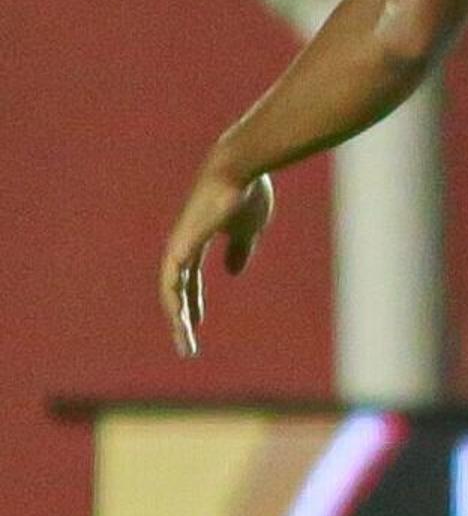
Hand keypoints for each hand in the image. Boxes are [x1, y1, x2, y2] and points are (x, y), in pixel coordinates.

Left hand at [162, 169, 274, 355]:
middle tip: (187, 345)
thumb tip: (232, 272)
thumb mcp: (248, 229)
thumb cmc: (247, 194)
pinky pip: (171, 282)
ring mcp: (178, 245)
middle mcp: (182, 244)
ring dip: (177, 318)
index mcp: (197, 240)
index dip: (194, 301)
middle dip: (182, 317)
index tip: (195, 324)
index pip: (190, 278)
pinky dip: (174, 303)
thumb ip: (239, 250)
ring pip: (170, 290)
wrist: (240, 171)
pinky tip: (181, 320)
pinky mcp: (180, 246)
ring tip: (185, 342)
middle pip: (176, 289)